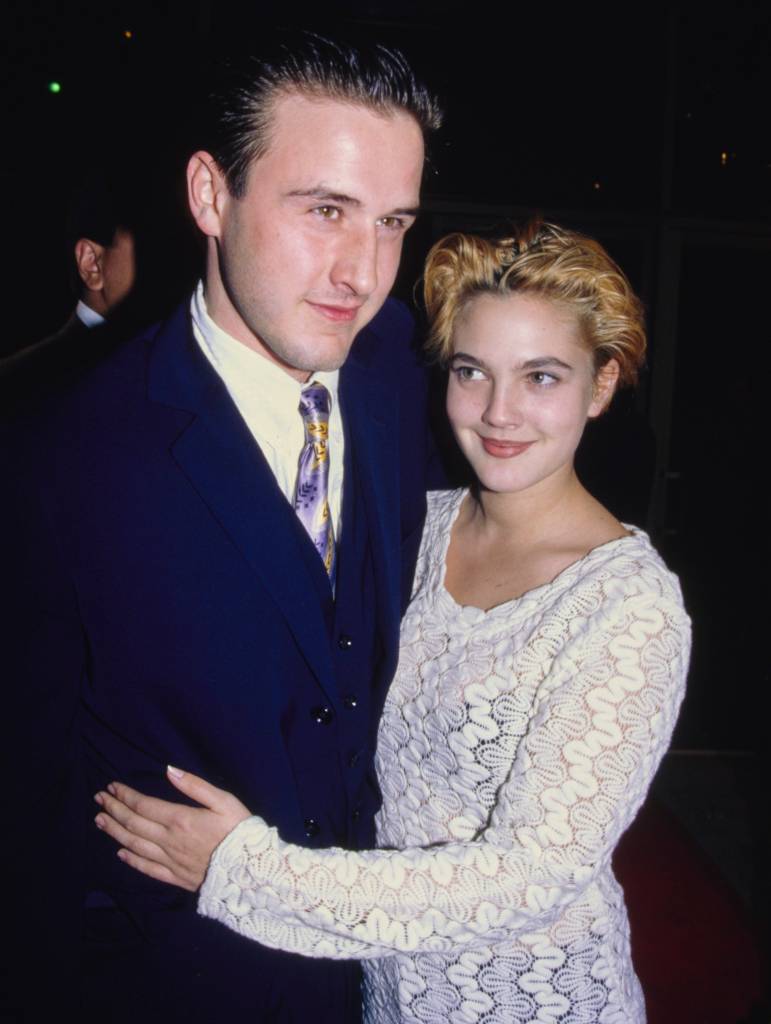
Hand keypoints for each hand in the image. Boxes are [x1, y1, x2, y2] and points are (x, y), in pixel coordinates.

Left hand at [94, 766, 250, 890]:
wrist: (251, 871)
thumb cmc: (240, 831)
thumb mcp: (224, 800)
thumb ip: (195, 785)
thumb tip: (169, 769)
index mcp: (180, 819)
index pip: (143, 805)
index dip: (125, 795)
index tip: (112, 786)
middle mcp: (168, 841)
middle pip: (133, 824)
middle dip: (113, 809)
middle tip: (99, 799)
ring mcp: (169, 861)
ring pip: (134, 845)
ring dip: (115, 831)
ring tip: (100, 820)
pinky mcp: (175, 877)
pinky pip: (147, 868)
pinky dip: (131, 859)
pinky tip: (120, 852)